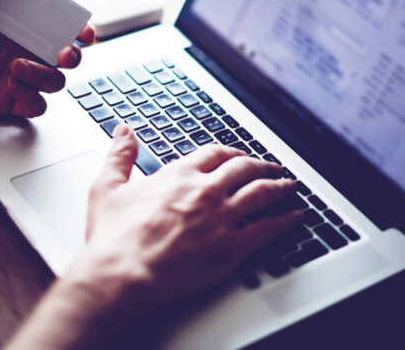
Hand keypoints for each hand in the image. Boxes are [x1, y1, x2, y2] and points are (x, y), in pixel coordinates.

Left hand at [0, 0, 94, 116]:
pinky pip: (36, 106)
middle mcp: (24, 50)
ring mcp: (18, 76)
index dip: (79, 31)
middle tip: (63, 54)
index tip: (84, 32)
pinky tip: (11, 84)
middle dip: (73, 57)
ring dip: (44, 76)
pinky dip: (31, 97)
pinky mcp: (6, 100)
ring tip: (14, 68)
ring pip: (55, 83)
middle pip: (67, 58)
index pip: (62, 28)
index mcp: (22, 25)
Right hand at [76, 124, 301, 303]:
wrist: (123, 272)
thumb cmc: (114, 237)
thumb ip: (120, 155)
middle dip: (261, 165)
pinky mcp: (232, 246)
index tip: (238, 155)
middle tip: (271, 167)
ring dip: (280, 187)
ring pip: (262, 193)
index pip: (215, 153)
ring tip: (290, 186)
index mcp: (179, 175)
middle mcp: (206, 191)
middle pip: (245, 168)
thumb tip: (124, 131)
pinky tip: (296, 218)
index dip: (231, 152)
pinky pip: (268, 229)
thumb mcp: (108, 187)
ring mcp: (222, 218)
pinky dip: (286, 221)